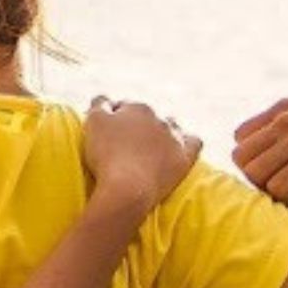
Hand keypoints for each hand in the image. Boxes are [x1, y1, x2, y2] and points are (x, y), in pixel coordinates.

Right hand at [83, 96, 198, 215]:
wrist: (129, 188)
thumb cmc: (107, 153)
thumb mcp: (94, 121)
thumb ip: (99, 104)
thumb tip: (106, 99)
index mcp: (138, 108)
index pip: (123, 106)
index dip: (112, 118)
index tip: (105, 132)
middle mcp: (160, 119)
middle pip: (147, 116)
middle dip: (136, 124)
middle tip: (122, 142)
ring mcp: (175, 138)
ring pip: (172, 126)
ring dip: (161, 130)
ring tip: (148, 145)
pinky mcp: (185, 158)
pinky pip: (194, 142)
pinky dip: (187, 141)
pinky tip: (178, 145)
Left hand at [235, 100, 287, 202]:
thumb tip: (268, 150)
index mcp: (284, 108)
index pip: (240, 136)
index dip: (252, 157)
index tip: (272, 168)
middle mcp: (285, 120)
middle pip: (239, 156)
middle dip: (255, 175)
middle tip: (277, 183)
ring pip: (253, 173)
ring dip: (269, 187)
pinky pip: (277, 186)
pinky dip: (287, 196)